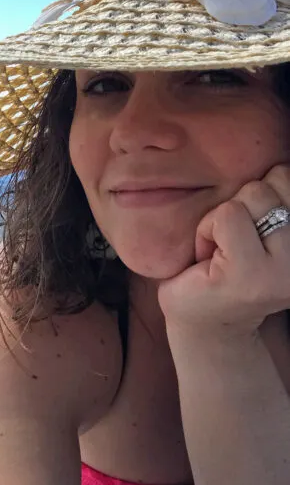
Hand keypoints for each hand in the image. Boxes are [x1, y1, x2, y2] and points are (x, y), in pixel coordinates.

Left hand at [157, 164, 289, 340]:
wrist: (204, 322)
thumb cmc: (225, 265)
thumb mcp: (258, 225)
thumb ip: (274, 197)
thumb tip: (277, 162)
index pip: (288, 176)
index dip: (256, 195)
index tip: (250, 230)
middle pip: (268, 185)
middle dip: (238, 205)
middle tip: (231, 242)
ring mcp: (281, 271)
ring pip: (249, 197)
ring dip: (220, 219)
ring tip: (222, 249)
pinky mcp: (249, 277)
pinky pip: (225, 216)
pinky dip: (206, 230)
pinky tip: (208, 258)